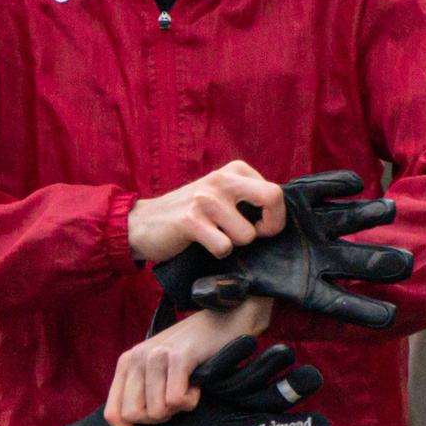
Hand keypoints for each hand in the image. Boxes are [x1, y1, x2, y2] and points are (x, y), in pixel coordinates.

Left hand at [106, 294, 273, 425]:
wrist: (224, 319)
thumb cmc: (193, 352)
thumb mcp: (158, 370)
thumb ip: (142, 392)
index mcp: (126, 363)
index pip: (113, 413)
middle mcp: (136, 358)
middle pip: (134, 415)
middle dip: (159, 419)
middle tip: (177, 401)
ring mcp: (155, 356)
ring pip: (157, 411)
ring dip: (179, 408)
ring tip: (189, 387)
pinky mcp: (178, 357)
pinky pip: (177, 400)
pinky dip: (191, 400)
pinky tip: (198, 384)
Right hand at [126, 161, 287, 262]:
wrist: (143, 222)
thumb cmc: (190, 213)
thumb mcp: (221, 194)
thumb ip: (249, 197)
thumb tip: (282, 214)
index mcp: (234, 171)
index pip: (275, 192)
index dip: (275, 217)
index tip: (259, 227)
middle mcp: (221, 180)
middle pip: (272, 198)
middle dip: (272, 226)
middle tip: (257, 236)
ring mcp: (206, 198)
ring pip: (247, 235)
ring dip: (234, 245)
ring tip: (216, 237)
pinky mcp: (190, 220)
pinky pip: (223, 247)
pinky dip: (218, 254)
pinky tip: (203, 245)